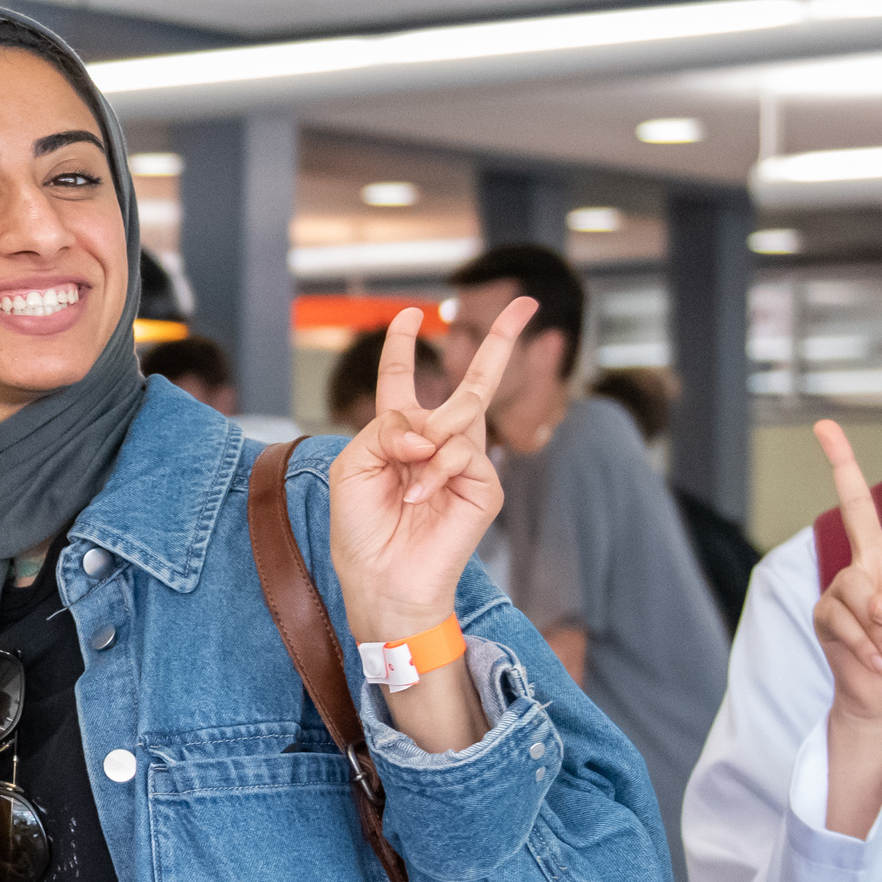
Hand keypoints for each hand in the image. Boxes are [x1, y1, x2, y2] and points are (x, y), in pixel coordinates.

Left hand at [326, 300, 533, 640]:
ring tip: (408, 479)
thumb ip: (385, 427)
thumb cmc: (360, 529)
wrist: (381, 579)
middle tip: (526, 302)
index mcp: (397, 434)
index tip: (410, 315)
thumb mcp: (354, 464)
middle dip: (502, 340)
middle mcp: (437, 442)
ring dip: (425, 442)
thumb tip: (430, 427)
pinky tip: (419, 496)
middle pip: (474, 382)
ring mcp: (466, 462)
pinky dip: (435, 470)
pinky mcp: (485, 485)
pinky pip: (464, 452)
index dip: (404, 347)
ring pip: (459, 415)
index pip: (403, 381)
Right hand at [812, 420, 881, 726]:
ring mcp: (848, 587)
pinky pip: (843, 619)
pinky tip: (875, 661)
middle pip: (857, 505)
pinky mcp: (826, 613)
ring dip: (880, 630)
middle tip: (823, 425)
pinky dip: (864, 645)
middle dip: (839, 463)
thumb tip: (881, 605)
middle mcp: (875, 564)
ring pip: (859, 589)